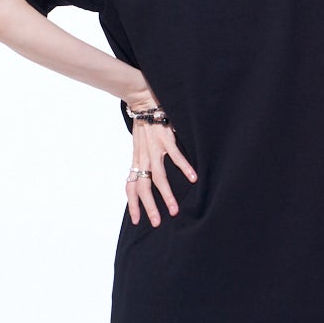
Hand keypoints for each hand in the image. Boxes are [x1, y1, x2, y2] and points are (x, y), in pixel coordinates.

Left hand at [123, 90, 197, 226]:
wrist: (142, 99)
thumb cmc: (144, 123)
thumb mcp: (138, 145)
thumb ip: (142, 160)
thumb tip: (143, 175)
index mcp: (137, 160)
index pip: (131, 186)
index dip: (132, 204)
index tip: (136, 220)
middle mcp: (143, 157)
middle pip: (143, 187)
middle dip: (149, 206)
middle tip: (156, 223)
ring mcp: (154, 148)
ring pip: (158, 177)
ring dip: (166, 194)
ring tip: (174, 209)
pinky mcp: (165, 138)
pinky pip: (175, 156)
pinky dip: (183, 167)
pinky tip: (192, 178)